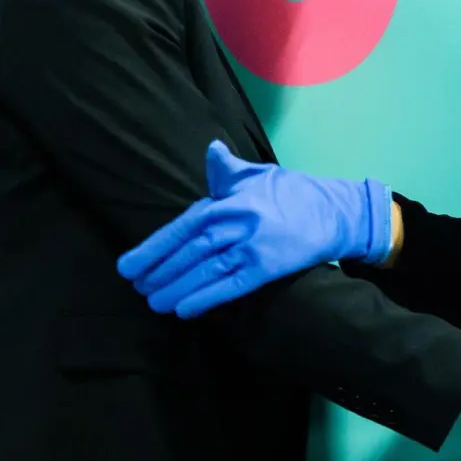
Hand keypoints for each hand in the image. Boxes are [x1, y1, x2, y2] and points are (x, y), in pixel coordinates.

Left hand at [116, 140, 394, 317]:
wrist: (332, 211)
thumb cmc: (289, 193)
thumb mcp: (255, 175)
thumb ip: (226, 169)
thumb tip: (212, 150)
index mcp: (228, 201)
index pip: (182, 226)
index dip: (154, 247)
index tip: (128, 266)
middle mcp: (237, 223)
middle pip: (190, 251)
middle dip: (160, 271)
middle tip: (137, 287)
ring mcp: (252, 247)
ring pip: (206, 271)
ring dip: (177, 288)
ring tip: (155, 303)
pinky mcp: (268, 268)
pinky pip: (232, 287)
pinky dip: (208, 299)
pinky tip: (186, 310)